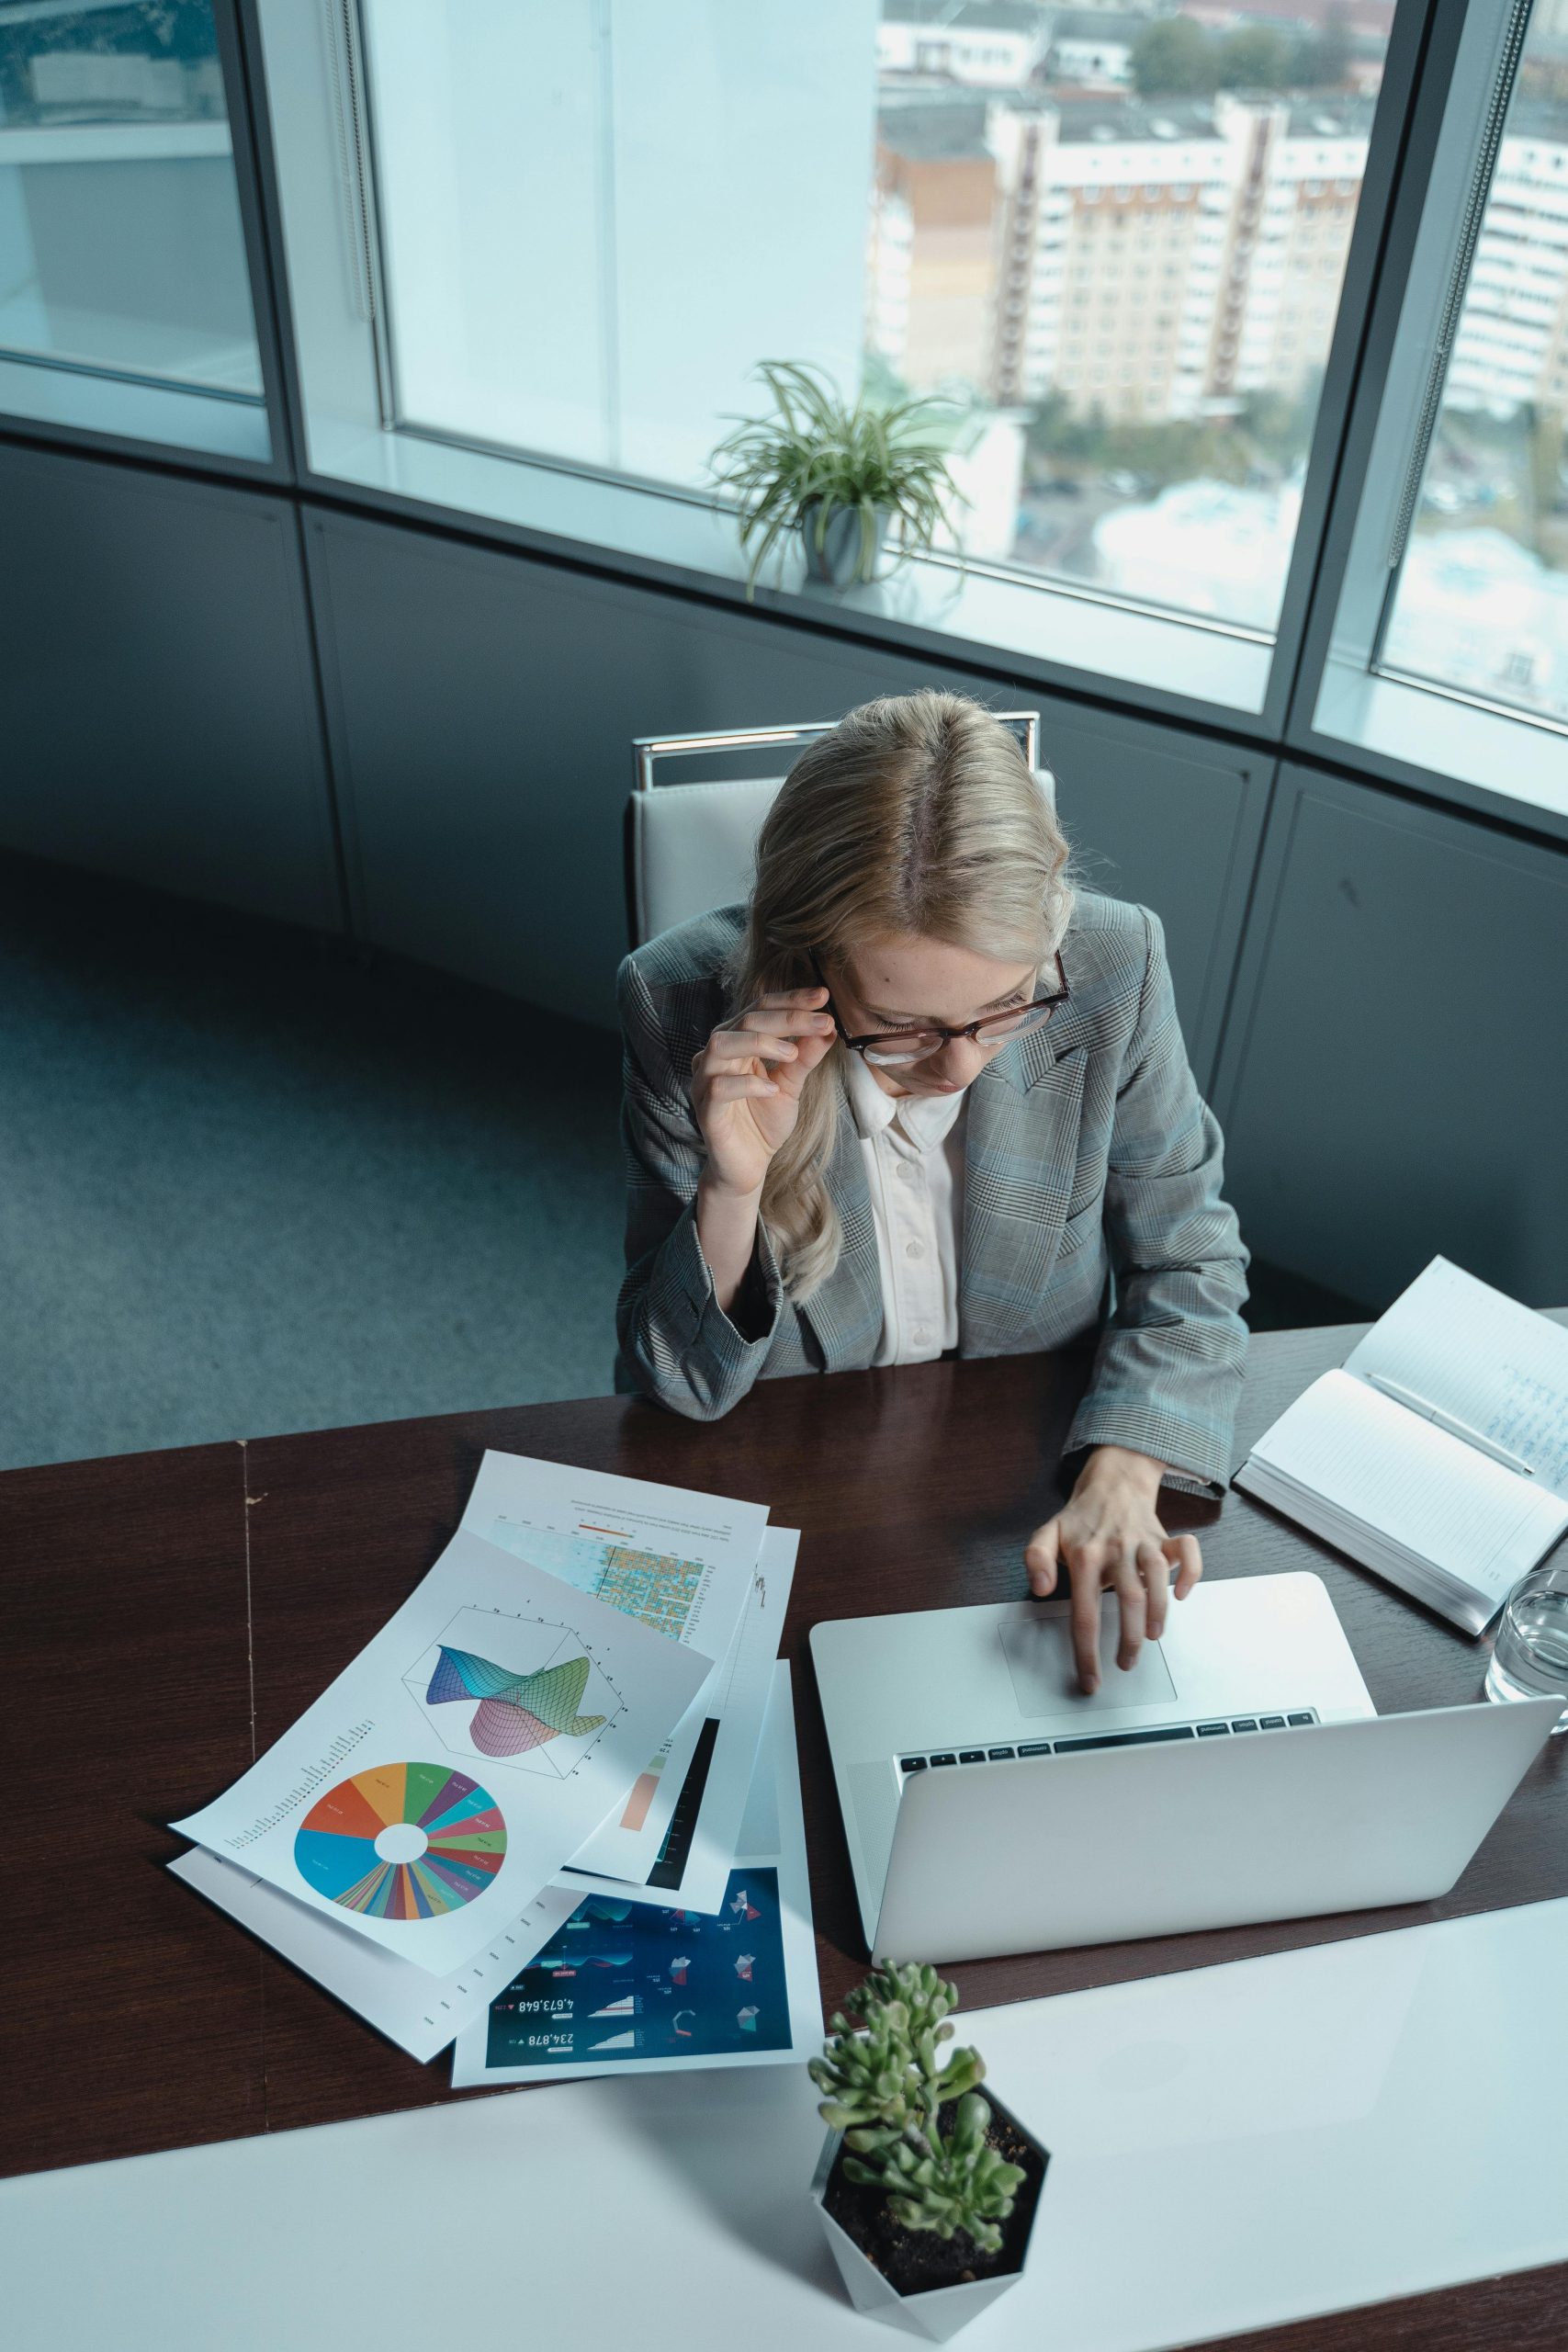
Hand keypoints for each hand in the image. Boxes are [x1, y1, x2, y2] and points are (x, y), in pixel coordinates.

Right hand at [690, 987, 836, 1199]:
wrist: (749, 1165)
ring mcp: (706, 1080)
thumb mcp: (791, 1085)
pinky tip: (772, 1089)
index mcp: (737, 1043)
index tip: (824, 996)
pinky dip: (748, 1084)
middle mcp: (717, 1055)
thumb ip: (805, 1057)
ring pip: (722, 1044)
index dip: (792, 1000)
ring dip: (761, 1042)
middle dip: (787, 1018)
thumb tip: (828, 1028)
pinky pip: (719, 1087)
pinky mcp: (705, 1108)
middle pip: (746, 1020)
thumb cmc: (764, 1121)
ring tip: (792, 1053)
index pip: (761, 1009)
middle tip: (823, 1021)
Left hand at [1022, 1446, 1201, 1693]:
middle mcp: (1115, 1550)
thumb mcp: (1047, 1533)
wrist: (1112, 1481)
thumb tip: (1040, 1588)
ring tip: (1152, 1637)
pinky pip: (1187, 1550)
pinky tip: (1182, 1594)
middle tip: (1125, 1664)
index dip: (1087, 1651)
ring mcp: (1142, 1543)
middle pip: (1127, 1600)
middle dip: (1128, 1640)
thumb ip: (1036, 1559)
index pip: (1084, 1612)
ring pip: (1157, 1578)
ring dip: (1158, 1612)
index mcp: (1084, 1555)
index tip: (1091, 1679)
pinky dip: (1191, 1572)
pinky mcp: (1164, 1538)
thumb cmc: (1080, 1518)